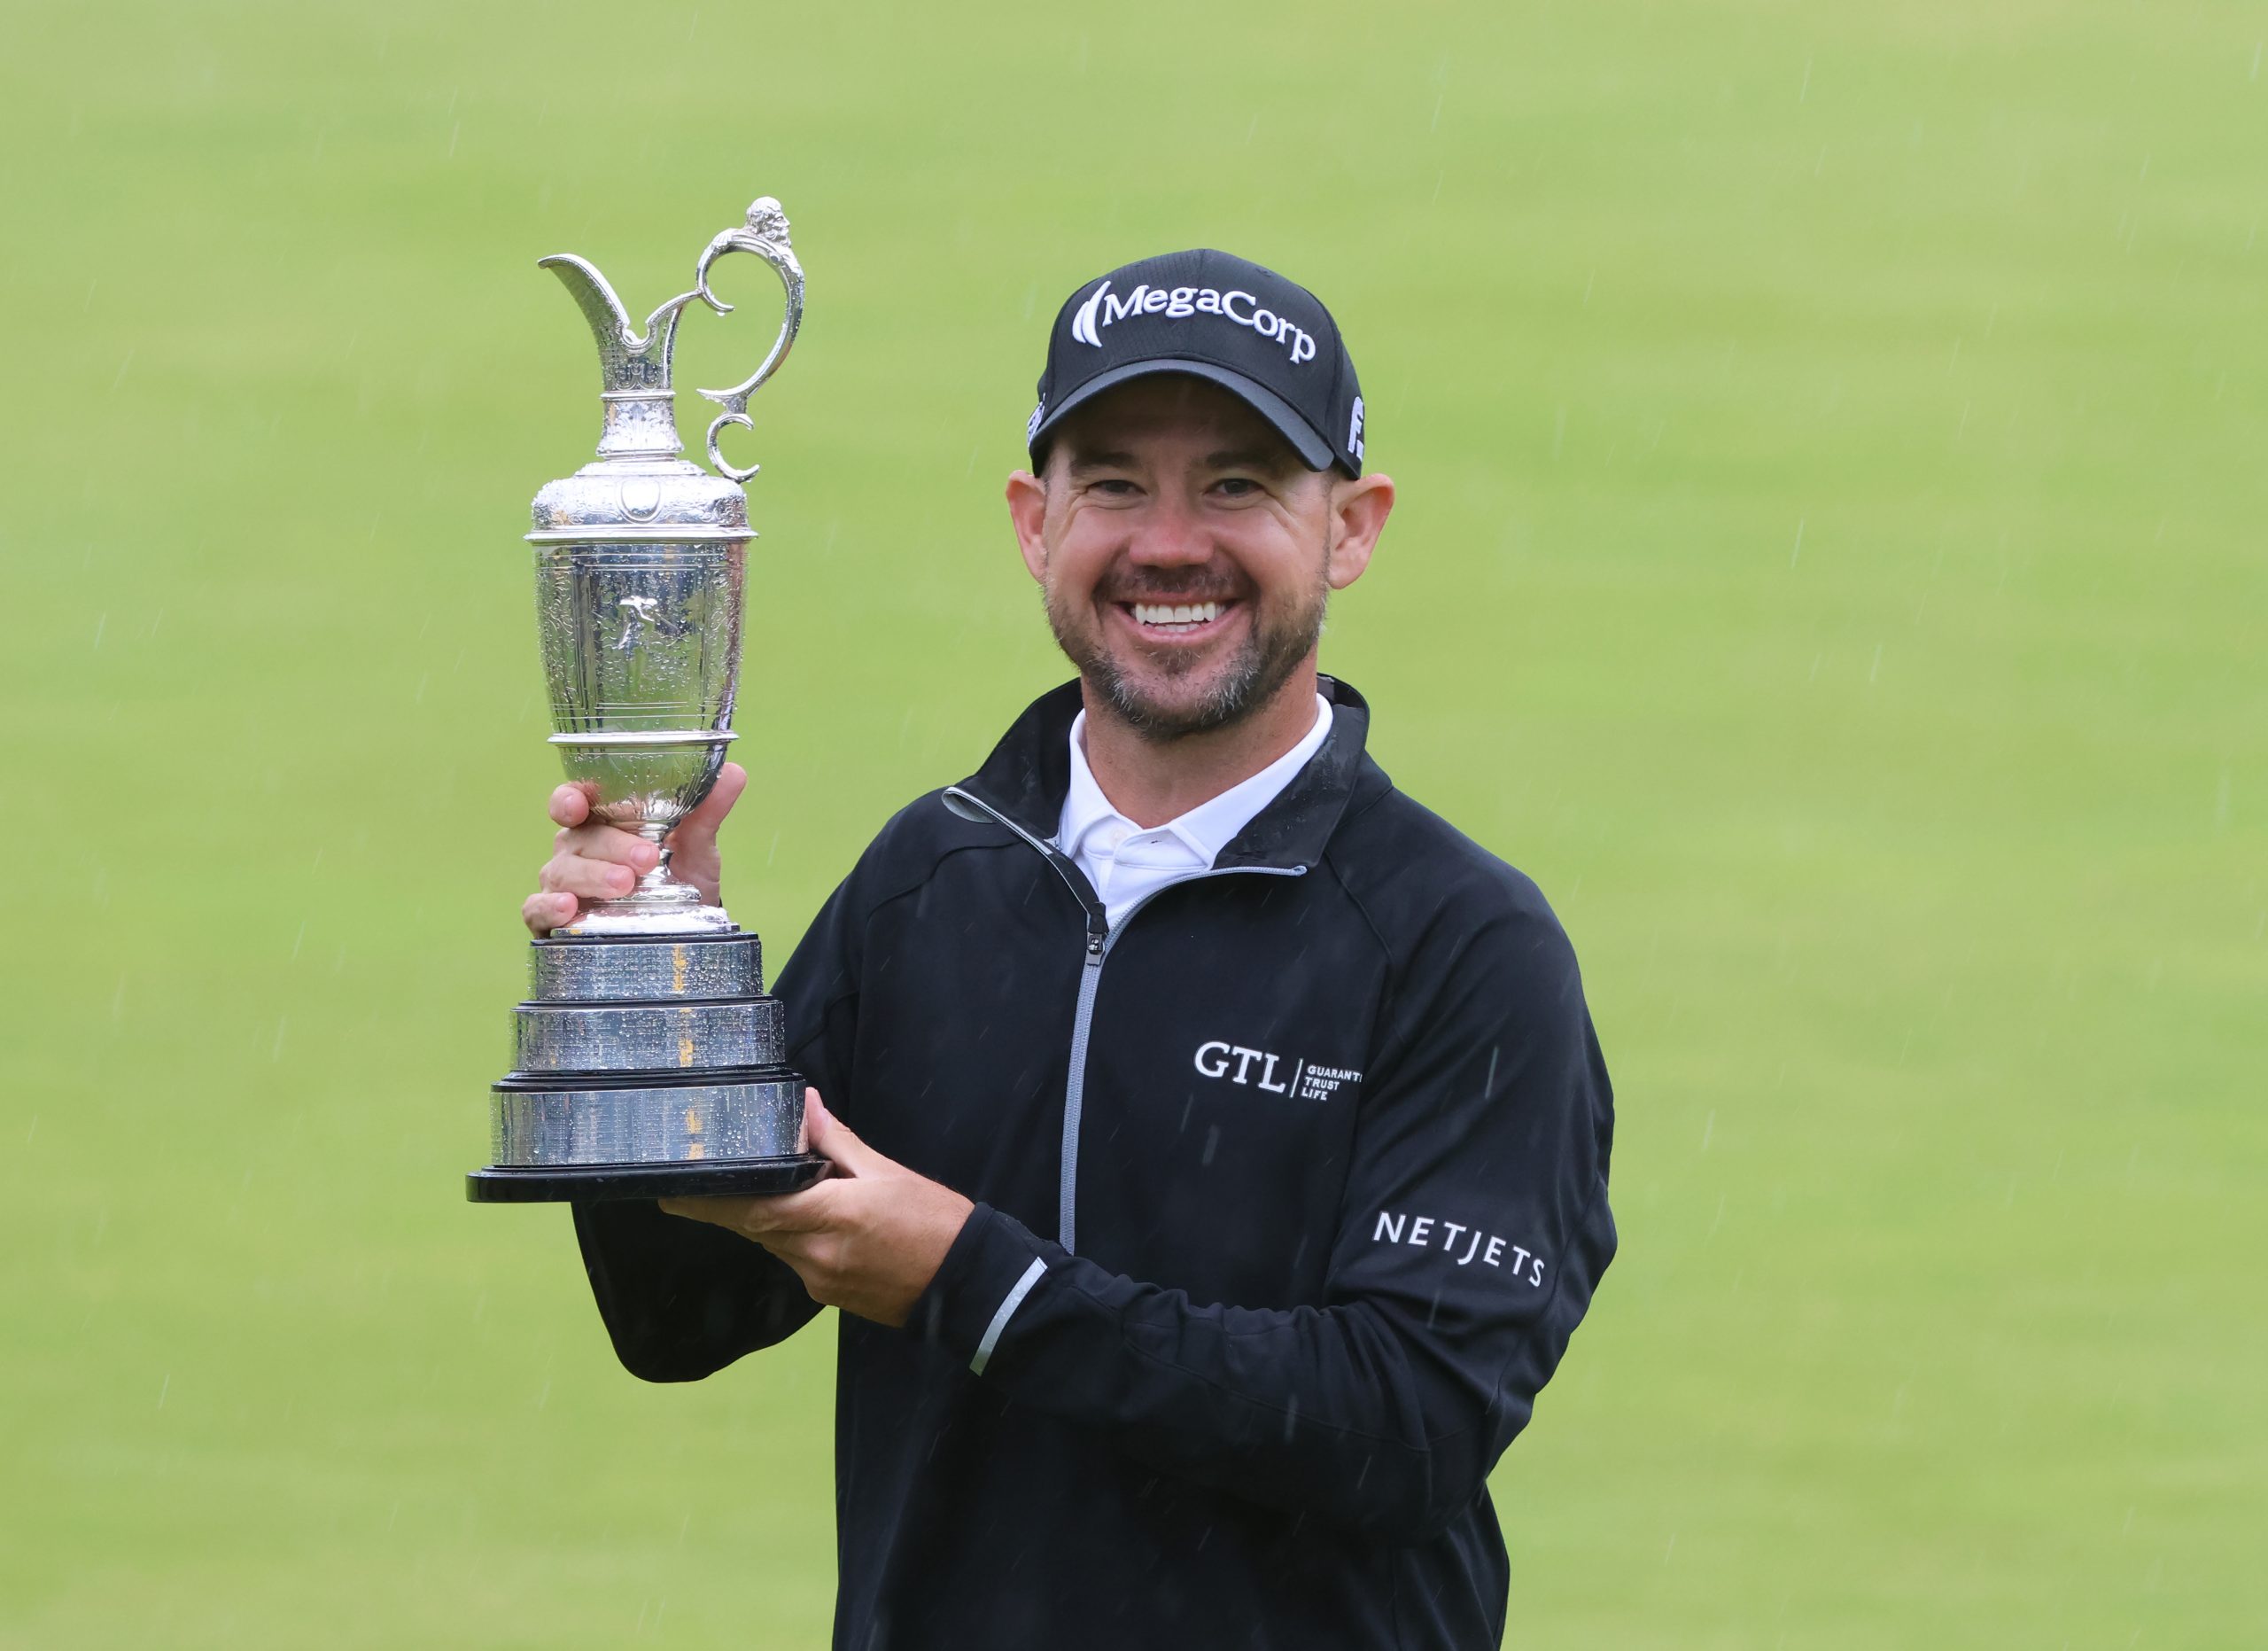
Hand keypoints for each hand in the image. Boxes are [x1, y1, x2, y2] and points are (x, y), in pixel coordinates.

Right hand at [521, 761, 746, 935]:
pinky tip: (568, 908)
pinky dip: (548, 907)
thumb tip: (733, 772)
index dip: (569, 799)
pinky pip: (537, 909)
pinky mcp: (553, 920)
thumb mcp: (698, 849)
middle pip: (578, 839)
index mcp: (602, 823)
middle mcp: (576, 850)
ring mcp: (562, 884)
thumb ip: (707, 813)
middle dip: (611, 847)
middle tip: (646, 859)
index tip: (578, 804)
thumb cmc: (680, 880)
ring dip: (591, 877)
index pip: (573, 802)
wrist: (685, 932)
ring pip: (561, 872)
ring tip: (624, 885)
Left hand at [660, 1091, 975, 1328]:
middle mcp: (816, 1257)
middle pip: (755, 1228)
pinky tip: (803, 1218)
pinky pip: (794, 1260)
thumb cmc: (936, 1223)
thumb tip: (804, 1107)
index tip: (672, 1194)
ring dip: (762, 1218)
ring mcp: (820, 1282)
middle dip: (726, 1207)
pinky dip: (789, 1236)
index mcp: (832, 1219)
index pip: (754, 1210)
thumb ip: (839, 1142)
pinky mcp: (829, 1296)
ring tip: (756, 1190)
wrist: (970, 1286)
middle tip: (692, 1185)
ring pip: (773, 1244)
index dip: (709, 1203)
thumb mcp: (889, 1173)